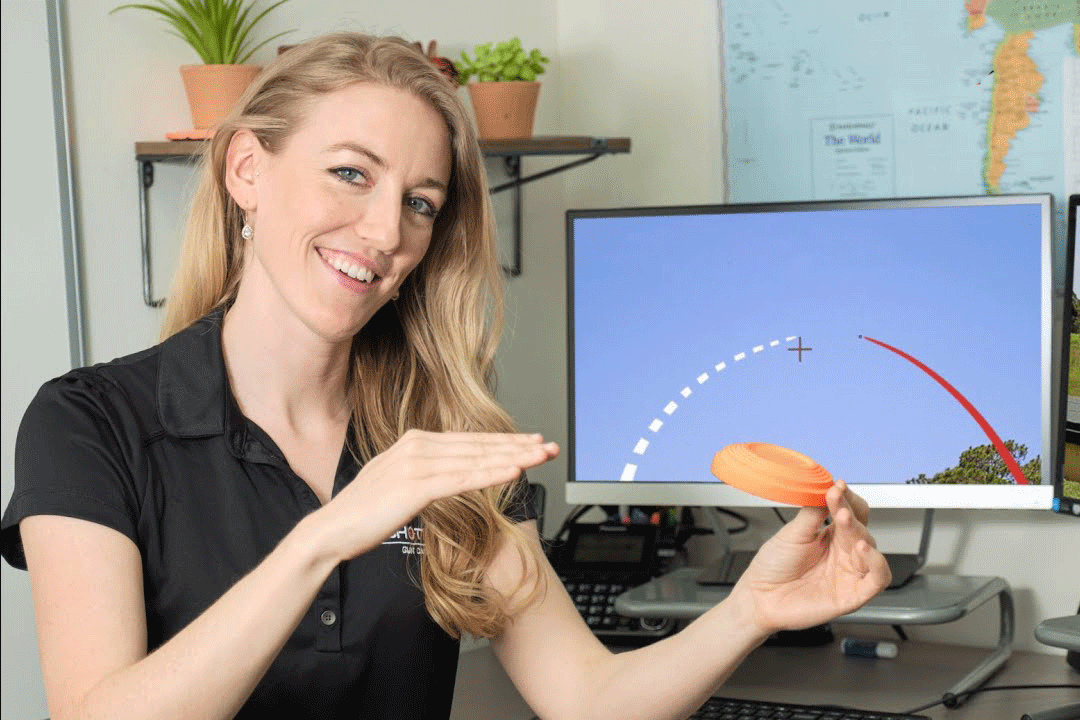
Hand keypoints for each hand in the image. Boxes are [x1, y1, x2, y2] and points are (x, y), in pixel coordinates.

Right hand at [317, 429, 558, 560]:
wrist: (331, 531)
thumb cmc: (364, 514)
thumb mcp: (399, 484)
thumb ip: (426, 473)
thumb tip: (451, 474)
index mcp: (415, 442)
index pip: (471, 440)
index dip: (506, 441)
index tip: (532, 442)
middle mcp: (418, 445)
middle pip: (479, 445)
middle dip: (519, 446)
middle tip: (550, 446)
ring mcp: (417, 463)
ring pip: (477, 459)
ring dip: (514, 458)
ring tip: (541, 457)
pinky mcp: (415, 486)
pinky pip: (462, 480)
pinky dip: (491, 475)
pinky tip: (514, 473)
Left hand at [730, 481, 890, 636]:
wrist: (759, 597)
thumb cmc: (773, 567)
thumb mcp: (792, 533)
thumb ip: (813, 513)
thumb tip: (827, 488)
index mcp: (831, 536)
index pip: (851, 512)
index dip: (847, 499)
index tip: (837, 486)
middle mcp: (843, 553)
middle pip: (861, 528)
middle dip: (850, 512)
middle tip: (836, 501)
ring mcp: (849, 573)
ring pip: (872, 549)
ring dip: (862, 532)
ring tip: (845, 521)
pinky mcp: (852, 595)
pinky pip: (878, 579)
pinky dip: (877, 563)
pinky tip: (863, 549)